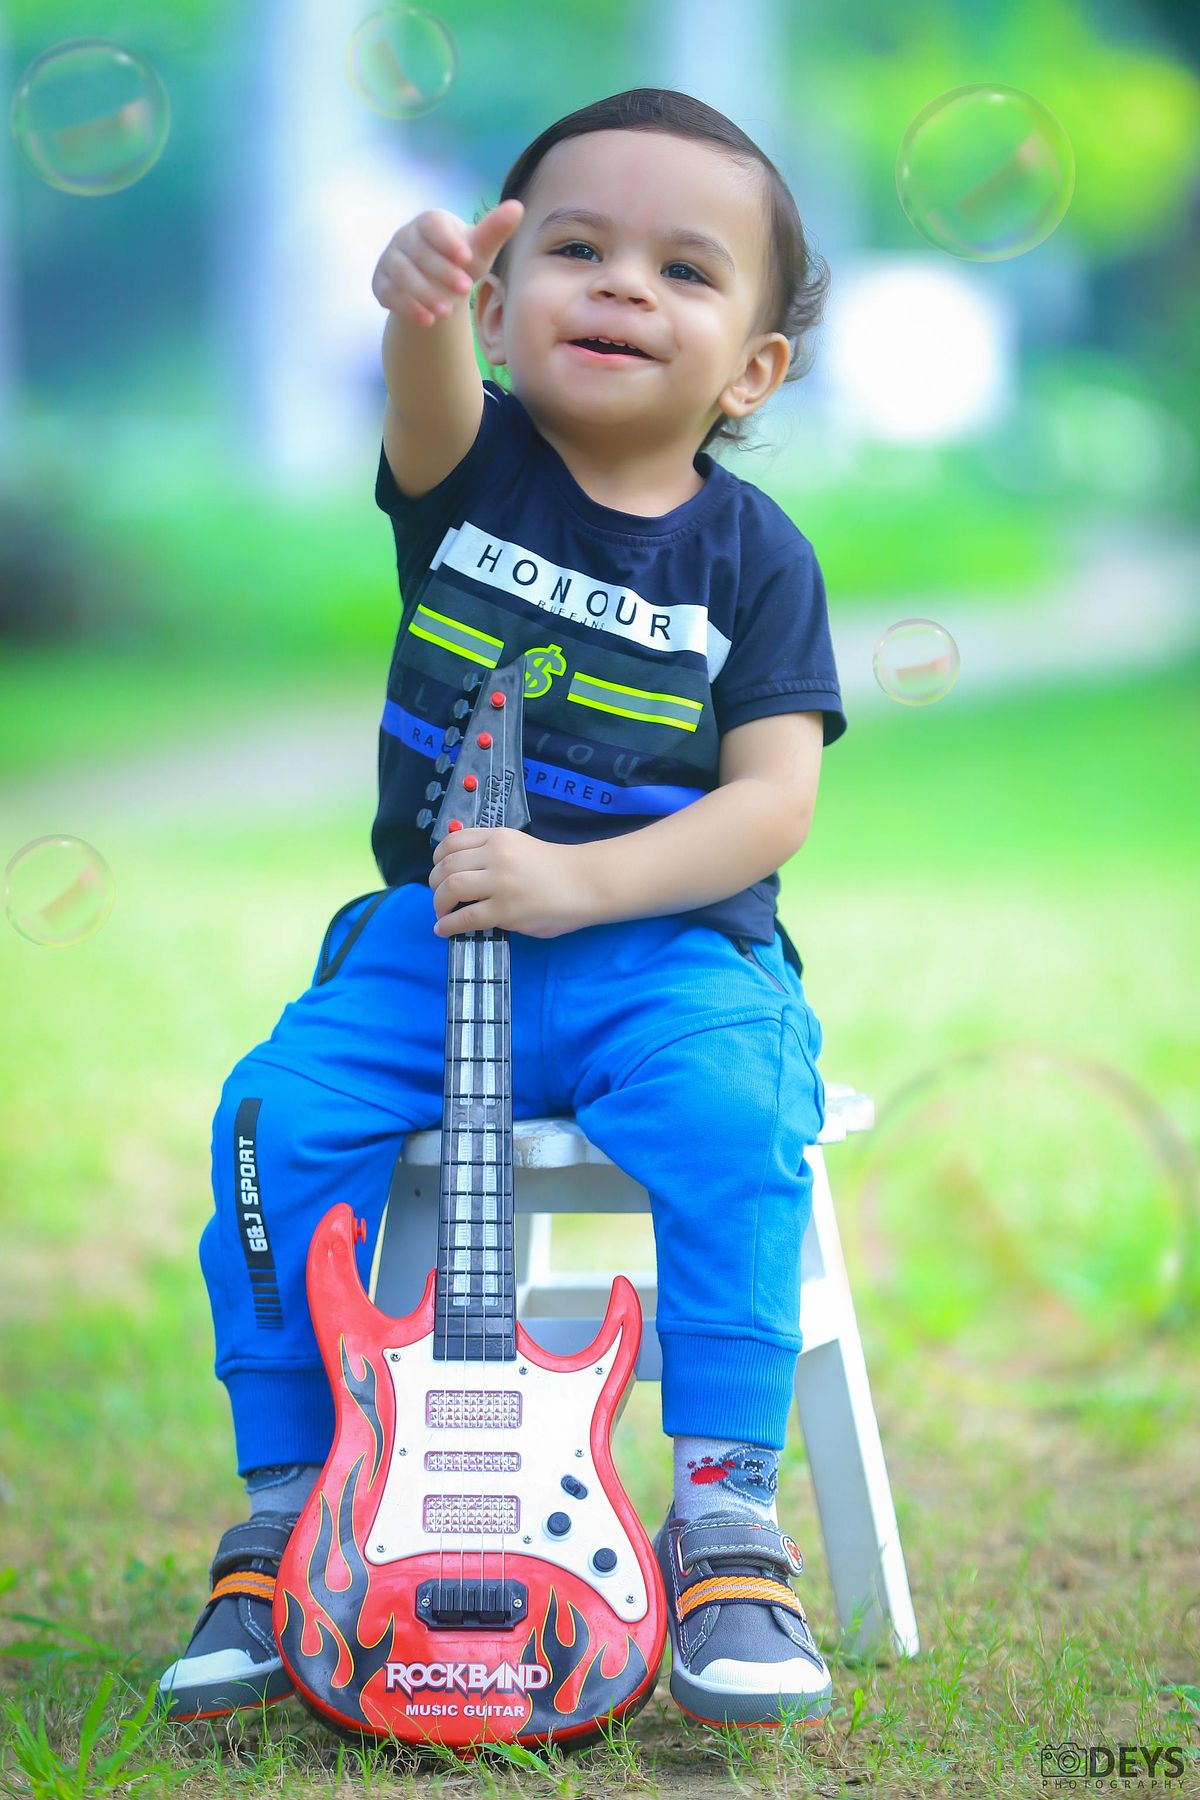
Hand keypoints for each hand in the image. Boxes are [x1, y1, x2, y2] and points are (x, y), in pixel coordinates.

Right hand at [372, 199, 524, 325]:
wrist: (437, 288)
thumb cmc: (461, 263)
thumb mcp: (479, 250)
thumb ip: (494, 230)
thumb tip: (517, 207)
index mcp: (429, 222)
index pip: (432, 225)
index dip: (448, 241)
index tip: (467, 258)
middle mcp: (405, 236)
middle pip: (419, 252)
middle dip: (442, 271)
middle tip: (465, 289)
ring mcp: (390, 259)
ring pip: (402, 274)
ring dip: (424, 293)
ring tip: (446, 313)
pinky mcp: (381, 283)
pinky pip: (389, 293)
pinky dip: (407, 307)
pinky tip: (426, 320)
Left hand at [429, 828, 588, 939]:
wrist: (586, 883)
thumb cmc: (556, 868)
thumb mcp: (519, 847)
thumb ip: (492, 855)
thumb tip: (462, 874)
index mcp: (499, 837)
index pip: (452, 841)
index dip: (438, 859)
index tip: (438, 870)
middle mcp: (496, 855)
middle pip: (447, 866)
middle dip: (435, 883)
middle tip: (440, 896)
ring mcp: (500, 882)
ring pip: (451, 888)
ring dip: (439, 903)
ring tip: (442, 913)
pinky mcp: (505, 910)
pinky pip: (466, 917)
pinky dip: (448, 924)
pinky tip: (444, 929)